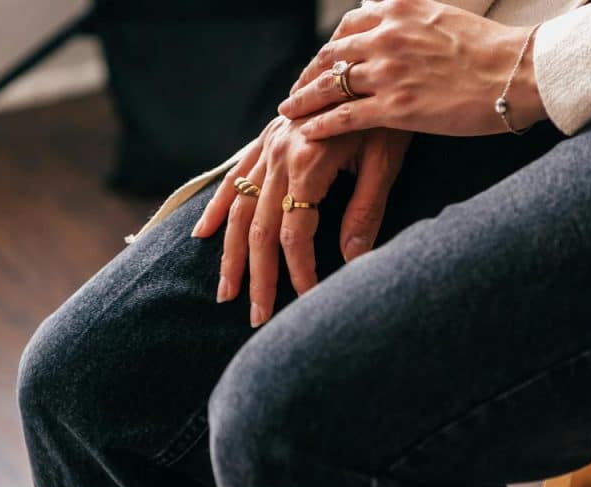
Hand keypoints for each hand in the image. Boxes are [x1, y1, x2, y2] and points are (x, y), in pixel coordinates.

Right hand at [191, 117, 410, 326]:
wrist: (373, 65)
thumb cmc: (388, 114)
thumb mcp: (386, 160)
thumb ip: (365, 210)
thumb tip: (353, 261)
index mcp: (307, 161)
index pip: (295, 232)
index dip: (300, 271)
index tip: (307, 301)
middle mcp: (279, 154)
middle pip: (259, 228)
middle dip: (258, 276)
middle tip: (257, 317)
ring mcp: (268, 146)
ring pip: (239, 207)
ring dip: (231, 253)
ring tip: (225, 292)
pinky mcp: (266, 140)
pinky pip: (234, 176)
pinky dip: (217, 206)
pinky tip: (203, 234)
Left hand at [277, 0, 546, 138]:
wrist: (518, 72)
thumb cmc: (490, 51)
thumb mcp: (443, 17)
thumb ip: (412, 22)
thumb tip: (396, 22)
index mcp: (398, 10)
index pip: (347, 27)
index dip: (328, 49)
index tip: (320, 63)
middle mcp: (386, 36)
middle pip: (331, 56)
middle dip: (309, 76)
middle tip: (296, 92)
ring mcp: (388, 72)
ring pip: (330, 86)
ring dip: (304, 100)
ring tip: (289, 112)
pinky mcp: (395, 108)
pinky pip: (344, 116)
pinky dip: (320, 124)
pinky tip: (306, 132)